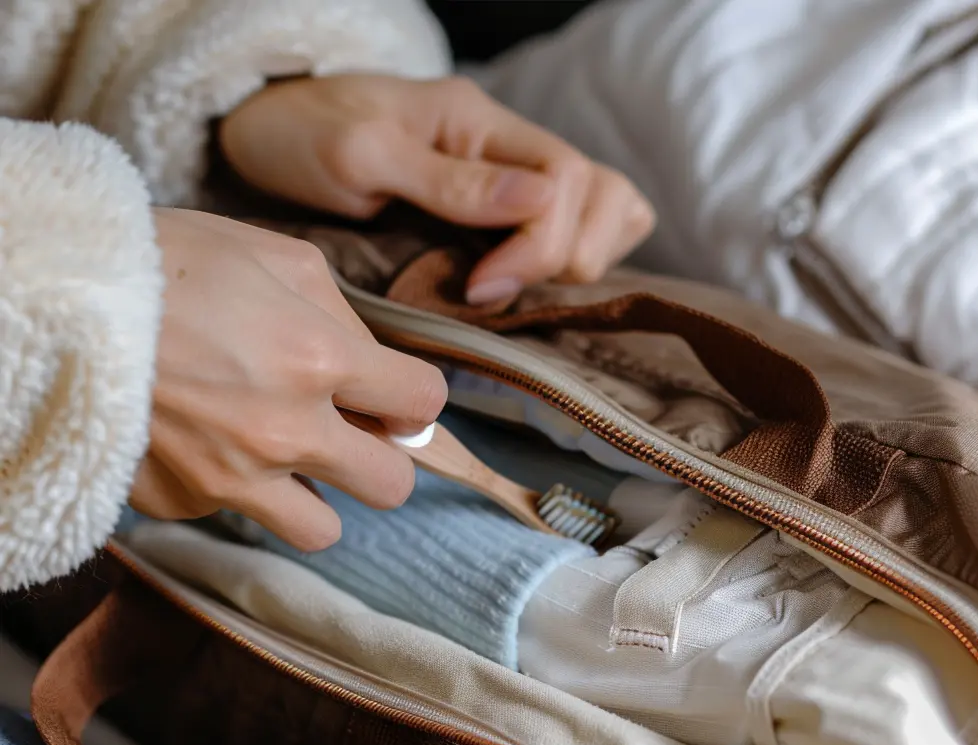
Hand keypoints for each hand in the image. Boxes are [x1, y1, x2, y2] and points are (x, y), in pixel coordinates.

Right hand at [132, 208, 446, 549]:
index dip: (415, 397)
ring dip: (318, 498)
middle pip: (392, 487)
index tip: (395, 393)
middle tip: (352, 434)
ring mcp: (231, 478)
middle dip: (382, 459)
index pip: (422, 403)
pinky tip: (204, 443)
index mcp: (318, 358)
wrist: (52, 298)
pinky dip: (231, 488)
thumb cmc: (164, 260)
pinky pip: (233, 515)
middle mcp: (285, 431)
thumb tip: (375, 361)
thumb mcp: (272, 256)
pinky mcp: (181, 502)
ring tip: (285, 457)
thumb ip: (341, 313)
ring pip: (321, 531)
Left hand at [219, 74, 655, 304]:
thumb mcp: (363, 155)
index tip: (480, 288)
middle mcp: (511, 147)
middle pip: (604, 196)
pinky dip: (572, 261)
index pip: (566, 179)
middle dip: (564, 257)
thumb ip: (449, 180)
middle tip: (491, 291)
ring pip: (610, 211)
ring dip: (582, 259)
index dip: (539, 247)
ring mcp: (515, 177)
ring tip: (512, 288)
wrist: (270, 134)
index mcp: (479, 123)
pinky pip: (578, 230)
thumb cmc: (305, 137)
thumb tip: (544, 201)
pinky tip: (527, 283)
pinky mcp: (507, 210)